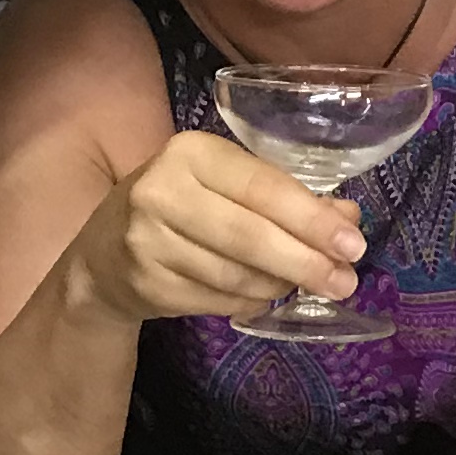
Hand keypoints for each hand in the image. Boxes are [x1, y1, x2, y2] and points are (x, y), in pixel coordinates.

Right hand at [68, 129, 363, 326]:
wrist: (102, 255)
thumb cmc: (179, 207)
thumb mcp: (225, 186)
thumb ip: (284, 196)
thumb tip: (347, 217)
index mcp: (190, 152)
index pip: (262, 186)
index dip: (311, 218)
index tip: (352, 244)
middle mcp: (162, 191)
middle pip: (250, 236)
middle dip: (306, 261)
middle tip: (345, 281)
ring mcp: (148, 241)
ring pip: (236, 275)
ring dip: (280, 285)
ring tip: (304, 286)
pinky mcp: (146, 283)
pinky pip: (218, 300)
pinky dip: (250, 302)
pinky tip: (262, 296)